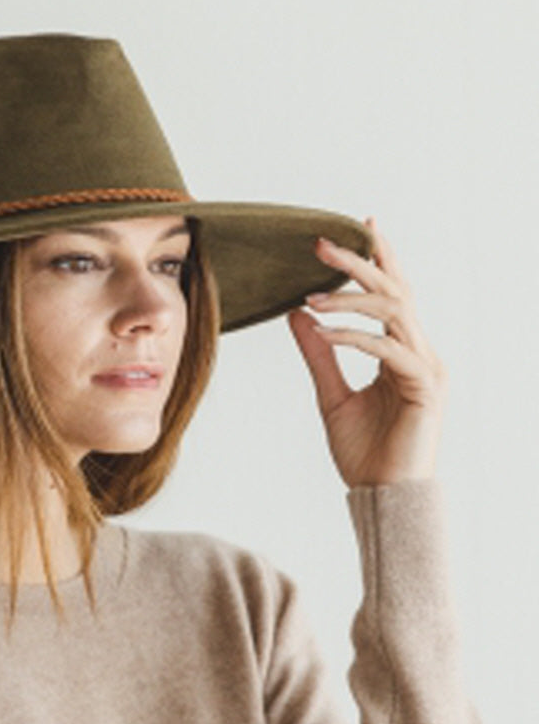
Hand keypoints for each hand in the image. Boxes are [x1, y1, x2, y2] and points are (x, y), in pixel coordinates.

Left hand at [286, 217, 446, 488]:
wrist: (382, 497)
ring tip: (312, 292)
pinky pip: (389, 349)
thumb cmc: (364, 453)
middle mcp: (419, 352)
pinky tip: (325, 330)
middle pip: (395, 292)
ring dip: (352, 297)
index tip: (360, 226)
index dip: (379, 259)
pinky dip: (356, 336)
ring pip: (395, 313)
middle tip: (322, 242)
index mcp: (401, 351)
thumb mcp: (331, 395)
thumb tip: (297, 315)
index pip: (392, 294)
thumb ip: (319, 354)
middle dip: (360, 263)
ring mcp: (426, 368)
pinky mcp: (425, 387)